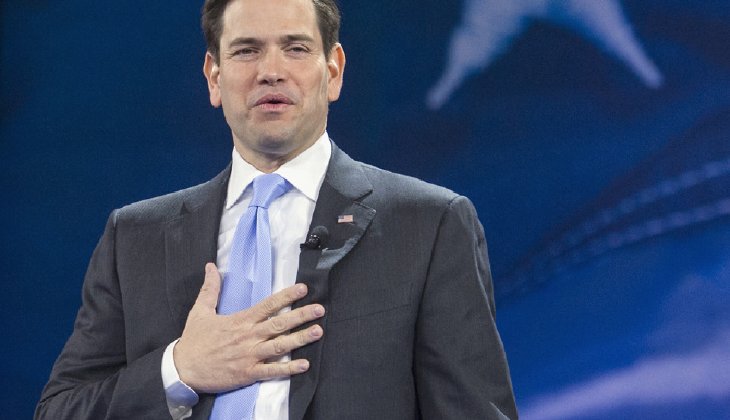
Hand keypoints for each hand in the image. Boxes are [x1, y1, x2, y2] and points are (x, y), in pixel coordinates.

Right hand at [173, 263, 324, 392]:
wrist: (182, 369)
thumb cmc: (193, 341)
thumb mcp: (200, 311)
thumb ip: (210, 288)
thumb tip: (211, 266)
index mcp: (240, 320)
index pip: (268, 305)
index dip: (287, 296)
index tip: (303, 289)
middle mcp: (248, 337)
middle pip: (279, 324)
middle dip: (301, 316)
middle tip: (320, 309)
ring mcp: (249, 356)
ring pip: (280, 346)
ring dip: (300, 339)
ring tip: (317, 331)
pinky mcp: (247, 373)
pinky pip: (271, 371)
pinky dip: (288, 368)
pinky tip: (304, 364)